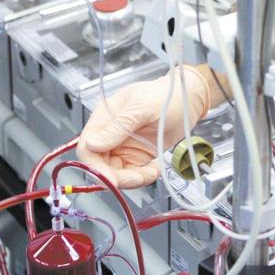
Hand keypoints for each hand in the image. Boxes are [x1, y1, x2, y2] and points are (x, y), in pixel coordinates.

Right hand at [77, 65, 212, 187]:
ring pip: (115, 174)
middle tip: (138, 177)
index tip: (111, 179)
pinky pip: (131, 174)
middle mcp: (110, 135)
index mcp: (104, 118)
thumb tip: (91, 144)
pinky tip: (154, 168)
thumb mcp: (141, 108)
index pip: (87, 147)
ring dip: (133, 179)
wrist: (187, 100)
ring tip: (151, 171)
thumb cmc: (165, 95)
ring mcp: (122, 147)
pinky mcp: (136, 156)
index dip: (95, 166)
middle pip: (100, 165)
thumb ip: (117, 127)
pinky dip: (142, 177)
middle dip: (117, 177)